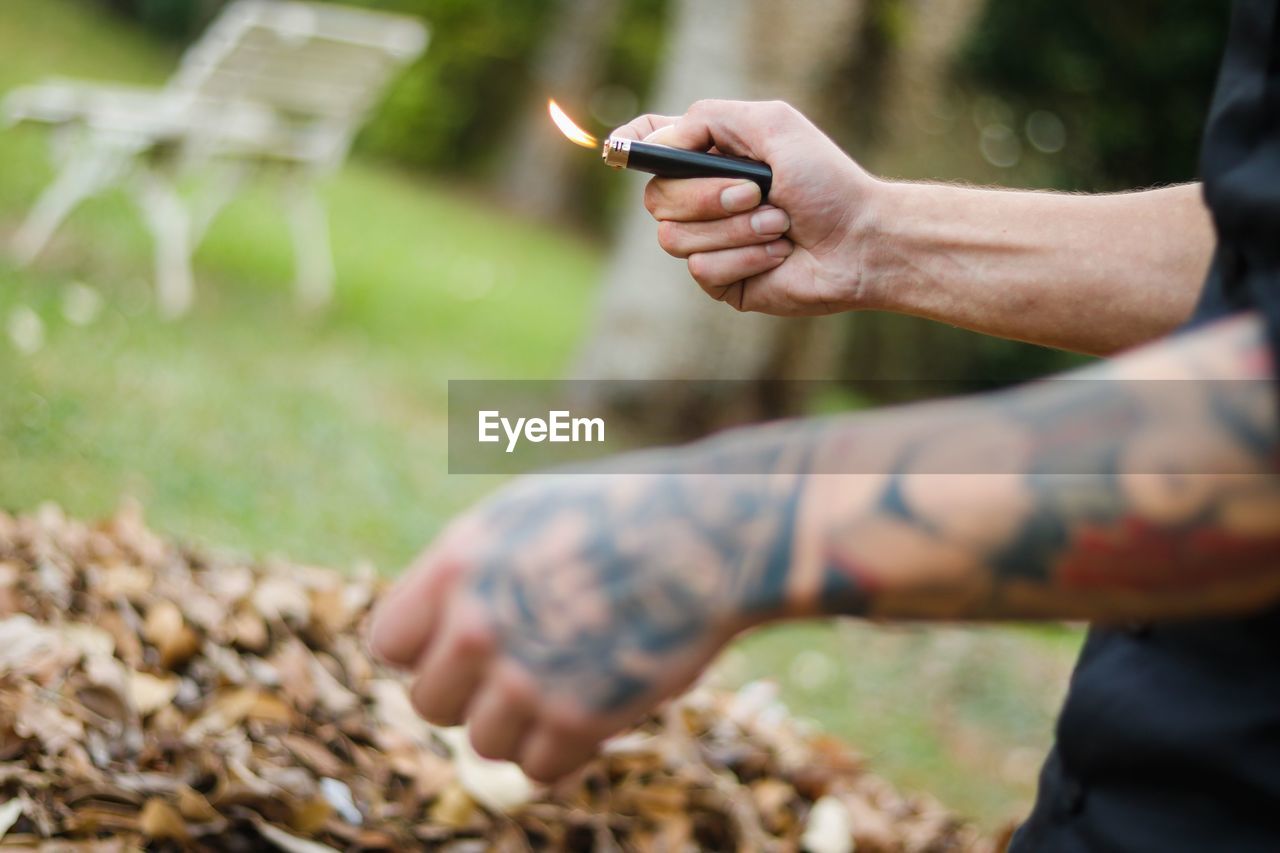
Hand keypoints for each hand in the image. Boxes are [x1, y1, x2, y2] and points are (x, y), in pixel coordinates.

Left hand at [367, 452, 810, 781]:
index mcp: (458, 563)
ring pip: (483, 743)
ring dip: (521, 726)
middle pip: (429, 703)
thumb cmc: (627, 511)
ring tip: (568, 685)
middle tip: (521, 672)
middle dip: (471, 695)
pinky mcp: (577, 720)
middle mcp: (478, 623)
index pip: (389, 643)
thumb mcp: (529, 512)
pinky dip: (566, 752)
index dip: (426, 651)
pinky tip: (597, 708)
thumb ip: (471, 570)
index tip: (463, 649)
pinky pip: (539, 770)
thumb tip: (435, 626)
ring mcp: (526, 676)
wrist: (715, 534)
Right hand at [615, 100, 879, 314]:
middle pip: (655, 197)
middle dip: (705, 196)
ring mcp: (708, 242)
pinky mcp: (721, 282)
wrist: (860, 240)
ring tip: (778, 225)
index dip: (629, 146)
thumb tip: (658, 141)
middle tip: (755, 192)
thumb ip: (708, 119)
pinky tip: (778, 254)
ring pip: (674, 239)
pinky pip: (703, 270)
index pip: (650, 145)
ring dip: (734, 229)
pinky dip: (745, 257)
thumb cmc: (825, 181)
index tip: (621, 152)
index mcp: (711, 155)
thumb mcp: (772, 125)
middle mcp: (703, 199)